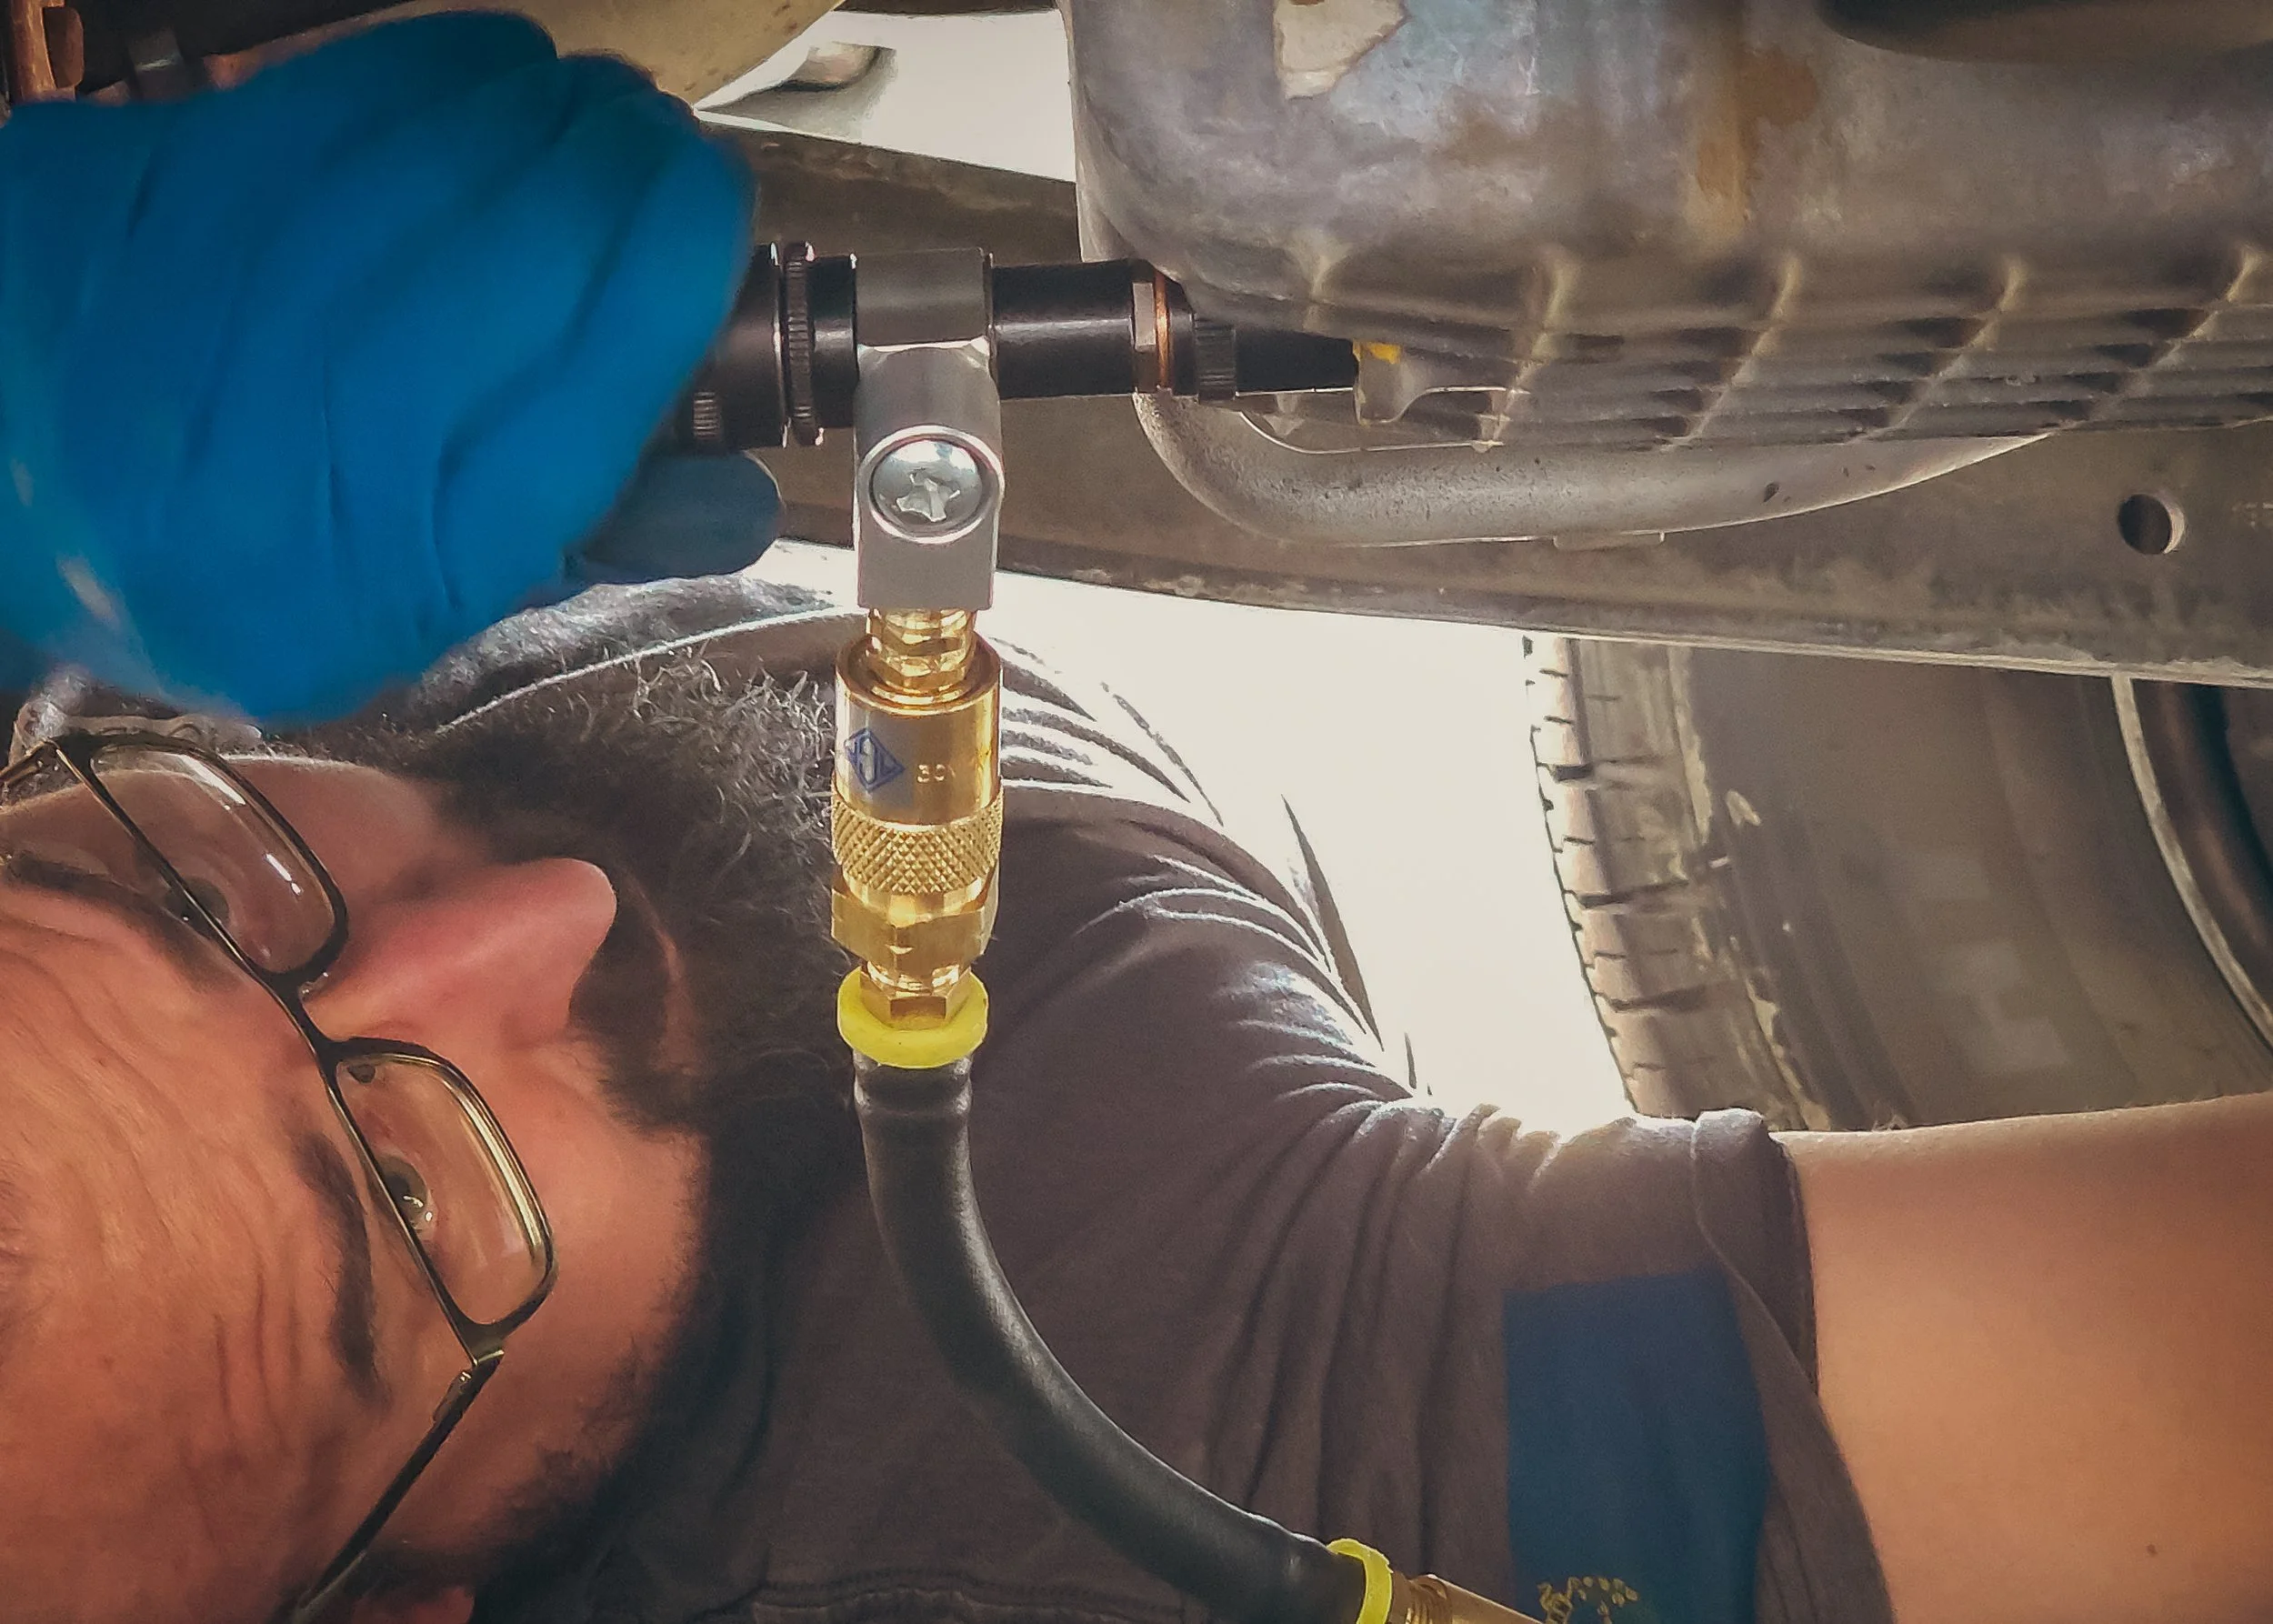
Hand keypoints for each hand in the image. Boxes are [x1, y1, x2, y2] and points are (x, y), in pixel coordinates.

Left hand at [0, 13, 762, 721]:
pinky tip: (486, 96)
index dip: (700, 245)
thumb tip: (740, 494)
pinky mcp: (201, 163)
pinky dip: (467, 72)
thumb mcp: (414, 617)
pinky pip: (390, 72)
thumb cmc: (224, 563)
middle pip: (581, 204)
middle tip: (656, 180)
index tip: (711, 225)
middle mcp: (363, 389)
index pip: (635, 322)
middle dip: (649, 168)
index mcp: (438, 528)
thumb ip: (584, 545)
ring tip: (576, 139)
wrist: (4, 484)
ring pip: (496, 119)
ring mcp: (270, 261)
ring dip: (567, 114)